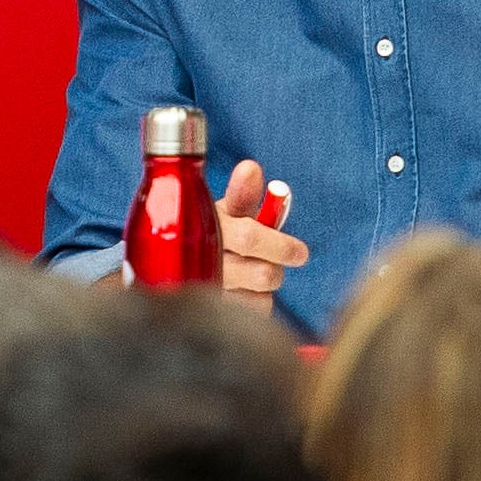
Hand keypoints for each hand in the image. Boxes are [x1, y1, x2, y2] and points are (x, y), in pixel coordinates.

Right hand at [212, 159, 306, 312]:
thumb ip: (242, 192)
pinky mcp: (214, 312)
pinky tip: (246, 291)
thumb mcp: (225, 210)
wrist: (179, 266)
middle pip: (263, 273)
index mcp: (209, 230)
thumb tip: (251, 168)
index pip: (250, 239)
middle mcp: (206, 265)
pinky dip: (260, 300)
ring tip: (254, 271)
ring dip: (267, 282)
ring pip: (262, 295)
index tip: (301, 252)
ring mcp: (209, 292)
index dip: (281, 245)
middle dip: (278, 263)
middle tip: (283, 256)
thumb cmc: (213, 232)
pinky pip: (256, 310)